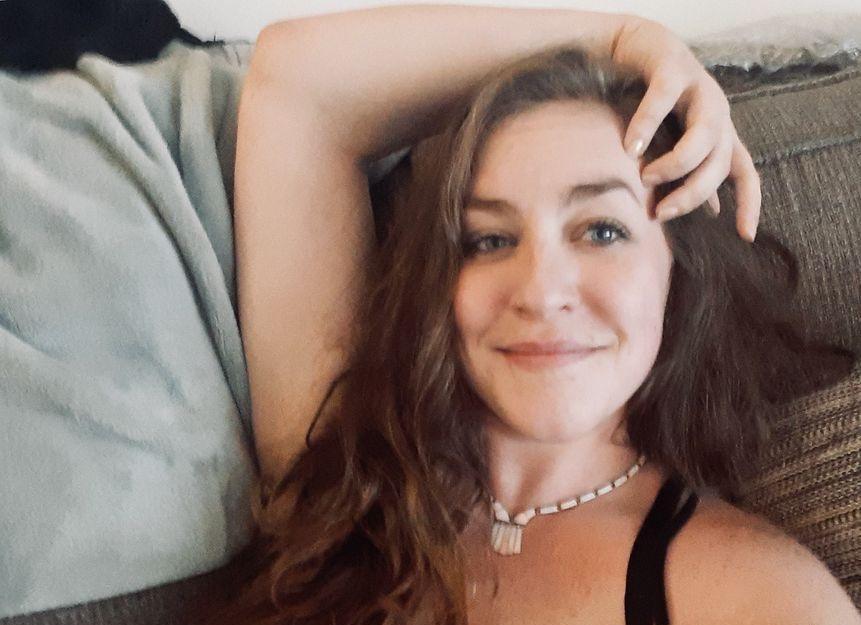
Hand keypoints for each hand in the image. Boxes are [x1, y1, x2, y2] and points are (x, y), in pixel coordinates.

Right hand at [611, 17, 760, 241]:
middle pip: (720, 164)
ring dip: (675, 165)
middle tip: (662, 212)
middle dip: (693, 194)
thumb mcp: (671, 143)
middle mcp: (717, 113)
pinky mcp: (673, 69)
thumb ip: (688, 175)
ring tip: (646, 177)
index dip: (749, 204)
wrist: (634, 47)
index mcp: (719, 133)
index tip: (744, 235)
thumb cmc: (651, 101)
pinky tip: (630, 147)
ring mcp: (699, 89)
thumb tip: (713, 212)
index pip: (745, 174)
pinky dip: (646, 126)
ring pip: (703, 137)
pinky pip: (663, 101)